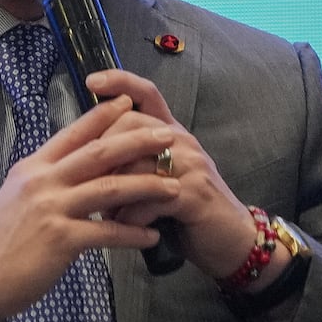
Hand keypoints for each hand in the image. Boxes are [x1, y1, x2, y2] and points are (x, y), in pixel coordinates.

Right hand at [0, 94, 181, 321]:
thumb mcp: (15, 197)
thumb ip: (43, 181)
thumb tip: (68, 169)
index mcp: (33, 166)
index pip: (74, 133)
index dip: (103, 115)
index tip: (128, 102)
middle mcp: (43, 180)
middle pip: (99, 152)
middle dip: (137, 140)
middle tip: (167, 134)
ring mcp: (52, 208)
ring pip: (109, 188)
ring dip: (147, 186)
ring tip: (175, 186)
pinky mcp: (61, 240)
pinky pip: (107, 233)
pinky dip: (134, 233)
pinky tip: (153, 235)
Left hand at [82, 68, 278, 286]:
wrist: (233, 241)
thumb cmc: (189, 210)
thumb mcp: (162, 178)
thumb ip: (136, 160)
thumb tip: (91, 156)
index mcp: (172, 133)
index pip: (147, 93)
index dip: (120, 81)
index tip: (91, 79)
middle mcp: (182, 142)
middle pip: (133, 122)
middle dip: (104, 150)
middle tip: (88, 178)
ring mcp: (190, 166)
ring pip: (137, 161)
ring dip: (113, 190)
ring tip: (104, 211)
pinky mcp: (194, 195)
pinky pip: (149, 197)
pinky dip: (130, 216)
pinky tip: (123, 227)